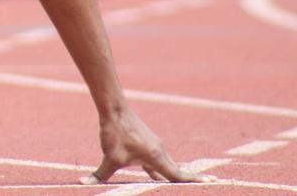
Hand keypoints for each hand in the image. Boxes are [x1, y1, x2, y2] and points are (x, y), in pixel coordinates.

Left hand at [82, 107, 214, 183]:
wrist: (114, 108)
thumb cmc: (115, 132)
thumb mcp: (109, 157)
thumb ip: (100, 175)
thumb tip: (82, 184)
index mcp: (156, 157)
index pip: (179, 176)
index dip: (194, 182)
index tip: (213, 183)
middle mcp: (160, 152)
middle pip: (177, 173)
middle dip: (189, 183)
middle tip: (209, 186)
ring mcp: (155, 147)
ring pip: (168, 167)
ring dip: (175, 177)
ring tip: (185, 188)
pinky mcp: (147, 144)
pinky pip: (158, 162)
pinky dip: (160, 171)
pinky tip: (157, 178)